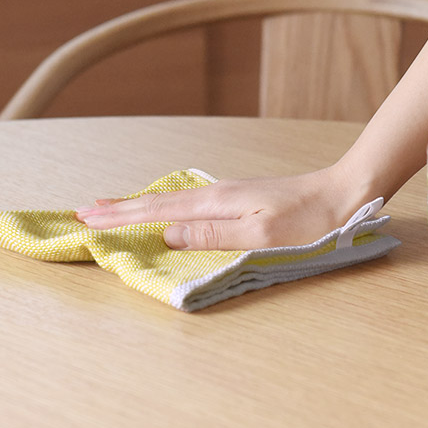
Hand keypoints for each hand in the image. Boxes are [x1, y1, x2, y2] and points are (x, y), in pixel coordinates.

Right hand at [75, 166, 365, 250]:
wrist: (342, 192)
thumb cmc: (309, 220)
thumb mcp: (262, 233)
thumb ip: (214, 235)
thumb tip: (169, 233)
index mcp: (217, 203)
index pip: (158, 211)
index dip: (122, 215)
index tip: (86, 217)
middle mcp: (218, 194)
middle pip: (159, 201)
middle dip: (120, 207)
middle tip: (84, 209)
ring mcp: (229, 194)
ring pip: (172, 200)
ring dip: (139, 203)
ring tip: (114, 206)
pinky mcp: (240, 198)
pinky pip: (189, 202)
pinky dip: (165, 205)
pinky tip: (166, 209)